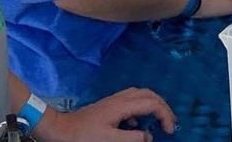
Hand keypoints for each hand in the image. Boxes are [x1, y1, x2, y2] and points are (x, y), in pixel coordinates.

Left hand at [43, 87, 175, 140]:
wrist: (61, 129)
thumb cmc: (84, 136)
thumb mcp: (110, 140)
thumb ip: (132, 138)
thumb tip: (149, 136)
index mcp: (123, 105)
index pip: (152, 104)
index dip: (165, 115)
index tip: (169, 130)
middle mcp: (121, 98)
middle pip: (150, 94)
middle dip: (163, 106)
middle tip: (170, 122)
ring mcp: (115, 100)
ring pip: (141, 95)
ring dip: (153, 104)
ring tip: (159, 119)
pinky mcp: (109, 105)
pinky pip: (132, 100)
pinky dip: (141, 108)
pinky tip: (137, 123)